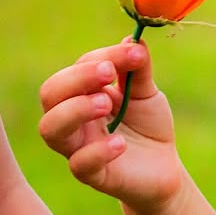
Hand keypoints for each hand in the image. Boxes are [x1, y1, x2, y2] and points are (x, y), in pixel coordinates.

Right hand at [39, 40, 181, 213]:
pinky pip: (79, 164)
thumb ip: (138, 70)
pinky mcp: (92, 174)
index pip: (78, 68)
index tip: (133, 53)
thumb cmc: (148, 126)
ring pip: (51, 129)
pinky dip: (97, 151)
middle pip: (50, 94)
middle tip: (108, 74)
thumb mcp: (146, 94)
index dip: (104, 57)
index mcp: (82, 94)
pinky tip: (120, 143)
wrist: (165, 167)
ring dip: (74, 111)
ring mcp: (78, 147)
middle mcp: (72, 119)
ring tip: (106, 104)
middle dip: (76, 80)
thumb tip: (134, 39)